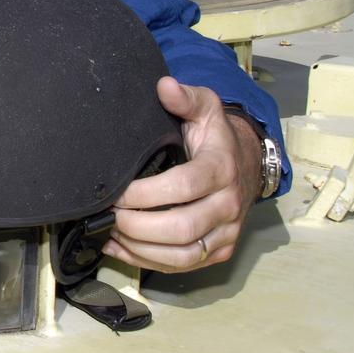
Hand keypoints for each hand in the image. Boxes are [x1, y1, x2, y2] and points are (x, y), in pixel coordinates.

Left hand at [103, 76, 262, 272]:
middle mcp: (228, 205)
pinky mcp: (218, 251)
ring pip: (182, 254)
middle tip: (107, 214)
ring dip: (139, 248)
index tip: (116, 192)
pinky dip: (146, 261)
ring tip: (109, 232)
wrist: (245, 164)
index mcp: (222, 169)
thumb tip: (165, 86)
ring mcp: (226, 232)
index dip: (145, 194)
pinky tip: (119, 247)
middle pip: (181, 228)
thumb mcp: (205, 108)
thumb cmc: (214, 137)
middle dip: (137, 225)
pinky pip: (182, 266)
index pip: (183, 187)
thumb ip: (185, 97)